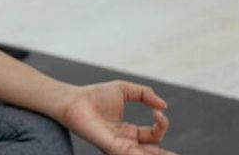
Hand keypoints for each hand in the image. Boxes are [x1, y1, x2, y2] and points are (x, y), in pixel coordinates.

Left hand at [57, 80, 177, 154]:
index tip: (158, 111)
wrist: (74, 99)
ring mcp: (117, 147)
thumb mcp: (124, 90)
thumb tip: (163, 105)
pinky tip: (152, 154)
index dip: (160, 124)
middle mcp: (124, 142)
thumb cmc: (95, 94)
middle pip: (151, 154)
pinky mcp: (110, 148)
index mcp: (128, 131)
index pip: (152, 135)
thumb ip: (145, 94)